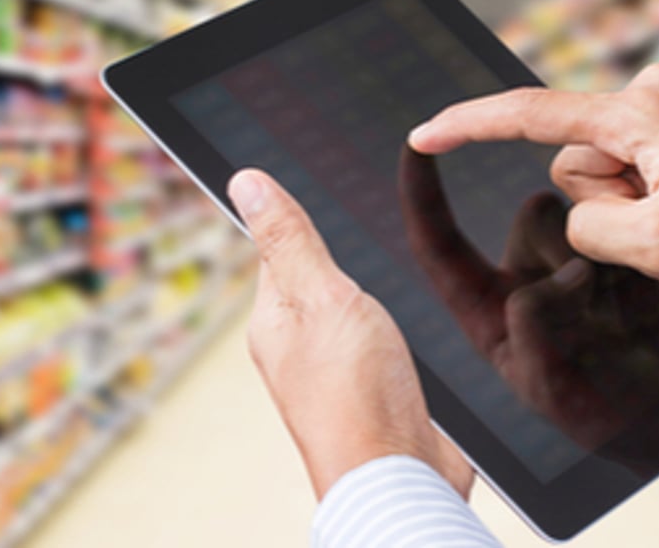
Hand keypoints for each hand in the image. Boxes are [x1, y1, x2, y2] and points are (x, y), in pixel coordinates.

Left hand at [228, 168, 472, 500]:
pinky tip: (413, 323)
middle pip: (317, 280)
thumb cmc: (357, 394)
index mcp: (273, 321)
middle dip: (343, 255)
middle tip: (371, 225)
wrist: (401, 476)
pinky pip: (380, 342)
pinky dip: (395, 326)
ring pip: (352, 312)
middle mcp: (298, 347)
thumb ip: (291, 239)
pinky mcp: (375, 392)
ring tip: (395, 274)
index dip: (300, 218)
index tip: (325, 188)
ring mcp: (337, 372)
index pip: (277, 250)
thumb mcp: (322, 295)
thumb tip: (246, 181)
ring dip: (373, 293)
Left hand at [399, 149, 658, 474]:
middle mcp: (527, 278)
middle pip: (532, 216)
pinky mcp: (625, 256)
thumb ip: (538, 328)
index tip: (414, 144)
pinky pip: (621, 223)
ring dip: (600, 247)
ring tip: (624, 308)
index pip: (439, 245)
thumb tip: (564, 273)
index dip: (421, 195)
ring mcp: (576, 265)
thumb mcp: (552, 387)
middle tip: (592, 300)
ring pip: (580, 216)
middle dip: (562, 240)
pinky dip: (632, 247)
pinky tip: (646, 296)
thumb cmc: (605, 417)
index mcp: (487, 310)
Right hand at [409, 65, 658, 286]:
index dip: (469, 126)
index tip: (424, 134)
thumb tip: (588, 203)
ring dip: (646, 192)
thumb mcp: (653, 246)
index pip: (530, 115)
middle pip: (584, 156)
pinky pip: (658, 150)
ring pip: (622, 158)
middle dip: (612, 196)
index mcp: (638, 110)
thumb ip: (588, 224)